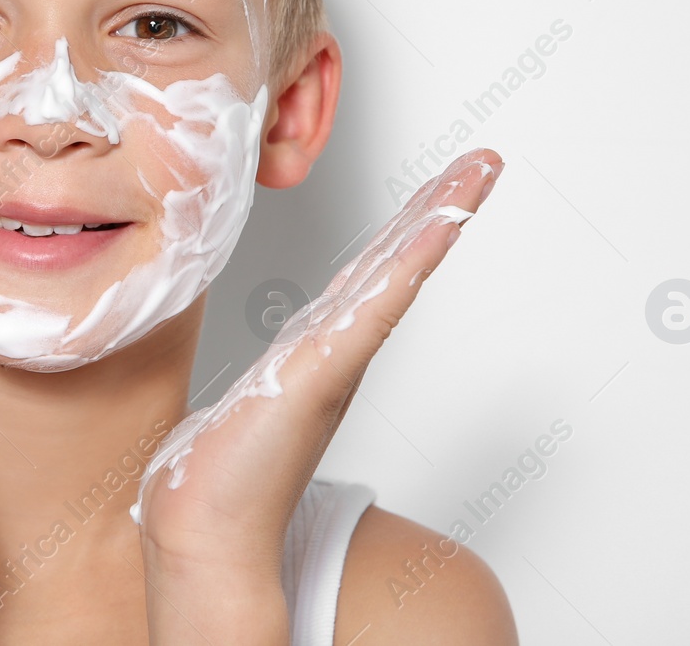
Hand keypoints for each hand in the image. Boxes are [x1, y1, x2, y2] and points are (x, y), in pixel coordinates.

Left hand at [132, 148, 502, 642]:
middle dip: (444, 207)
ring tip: (477, 173)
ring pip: (398, 273)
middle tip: (484, 159)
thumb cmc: (220, 473)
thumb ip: (275, 376)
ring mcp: (336, 357)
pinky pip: (374, 305)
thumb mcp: (253, 399)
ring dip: (440, 218)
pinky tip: (434, 228)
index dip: (411, 226)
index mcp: (323, 349)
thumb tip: (273, 368)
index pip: (374, 272)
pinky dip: (408, 264)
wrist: (205, 529)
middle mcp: (340, 348)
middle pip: (400, 262)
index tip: (445, 183)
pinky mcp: (321, 372)